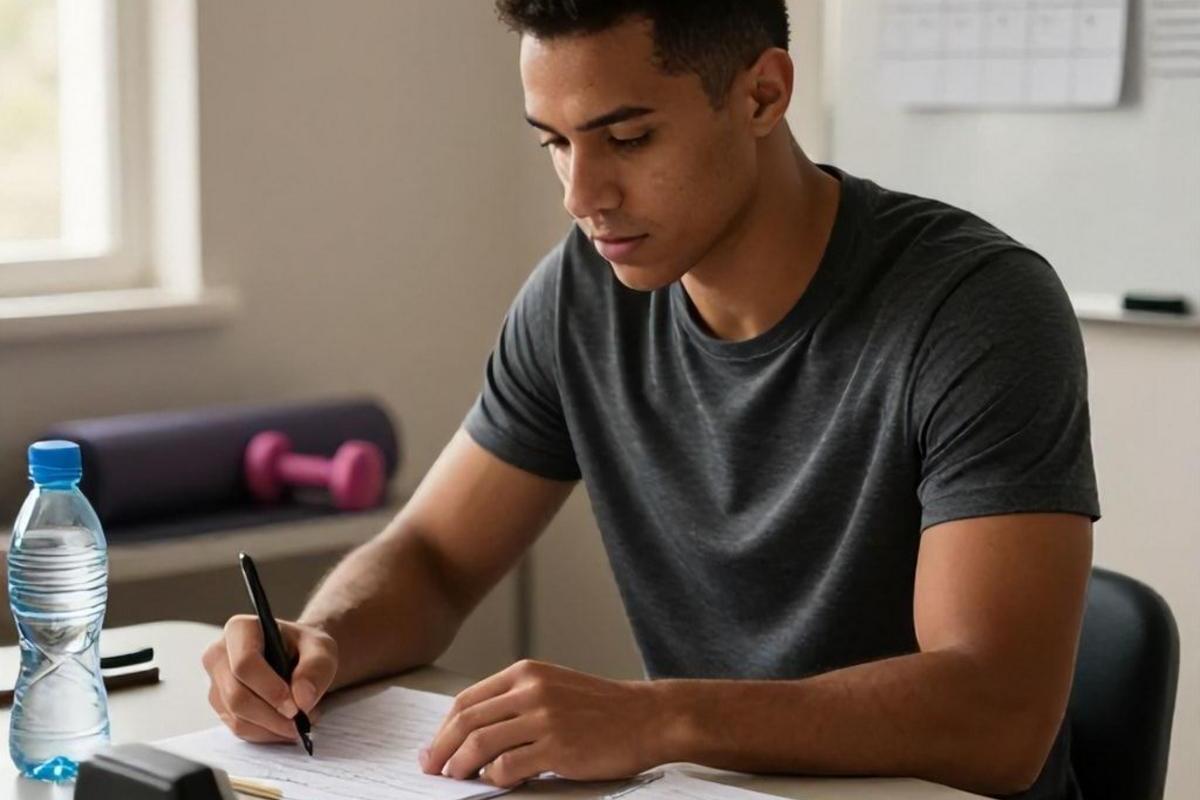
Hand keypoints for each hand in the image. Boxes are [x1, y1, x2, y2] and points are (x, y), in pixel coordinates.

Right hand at [202, 615, 337, 742]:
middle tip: (301, 720)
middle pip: (237, 696)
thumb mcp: (322, 649)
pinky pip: (240, 729)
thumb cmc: (305, 648)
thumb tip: (302, 698)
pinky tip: (285, 724)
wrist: (298, 658)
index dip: (270, 689)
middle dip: (272, 715)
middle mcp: (219, 655)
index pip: (244, 663)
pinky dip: (266, 733)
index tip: (295, 706)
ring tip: (300, 719)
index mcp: (240, 629)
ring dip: (272, 727)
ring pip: (237, 718)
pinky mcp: (221, 706)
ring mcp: (216, 683)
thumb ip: (316, 668)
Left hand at [420, 659, 661, 787]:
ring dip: (459, 766)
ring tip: (455, 779)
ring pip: (480, 744)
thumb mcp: (554, 687)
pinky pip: (508, 767)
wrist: (648, 716)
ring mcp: (543, 717)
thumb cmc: (602, 708)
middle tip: (430, 769)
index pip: (467, 700)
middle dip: (440, 749)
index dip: (443, 728)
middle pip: (466, 721)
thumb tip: (474, 732)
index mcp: (525, 673)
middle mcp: (530, 690)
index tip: (433, 748)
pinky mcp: (557, 747)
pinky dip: (495, 778)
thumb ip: (517, 701)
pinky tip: (498, 781)